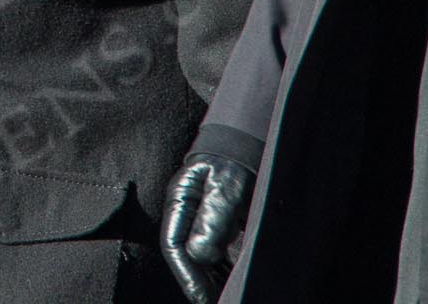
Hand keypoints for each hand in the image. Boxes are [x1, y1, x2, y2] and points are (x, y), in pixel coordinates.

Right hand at [161, 153, 253, 303]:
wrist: (252, 140)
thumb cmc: (236, 159)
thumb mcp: (226, 184)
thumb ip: (214, 217)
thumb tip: (200, 255)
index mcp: (181, 202)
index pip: (175, 245)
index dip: (188, 276)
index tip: (202, 299)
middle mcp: (189, 215)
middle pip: (189, 257)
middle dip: (201, 284)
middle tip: (216, 303)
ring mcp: (205, 221)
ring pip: (205, 260)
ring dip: (215, 281)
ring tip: (227, 298)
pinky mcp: (222, 225)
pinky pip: (221, 254)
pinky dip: (228, 271)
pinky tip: (237, 282)